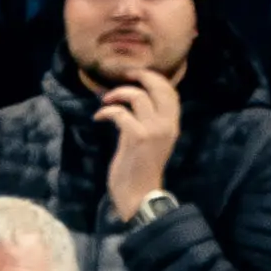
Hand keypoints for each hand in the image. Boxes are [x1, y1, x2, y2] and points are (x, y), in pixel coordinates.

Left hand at [93, 72, 180, 212]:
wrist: (139, 197)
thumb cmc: (140, 172)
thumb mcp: (149, 143)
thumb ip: (145, 123)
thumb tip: (131, 105)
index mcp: (172, 126)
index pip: (171, 92)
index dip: (154, 78)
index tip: (136, 74)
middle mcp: (167, 125)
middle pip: (159, 87)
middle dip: (140, 75)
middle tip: (122, 75)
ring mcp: (153, 130)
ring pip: (138, 96)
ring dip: (117, 94)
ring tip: (105, 101)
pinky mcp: (137, 137)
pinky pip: (120, 113)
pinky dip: (106, 111)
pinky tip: (98, 117)